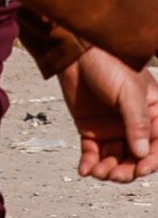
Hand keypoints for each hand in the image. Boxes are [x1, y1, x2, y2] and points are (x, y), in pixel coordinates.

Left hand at [62, 49, 157, 181]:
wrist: (76, 51)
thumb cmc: (109, 64)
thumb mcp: (129, 92)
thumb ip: (136, 122)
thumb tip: (141, 154)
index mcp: (153, 116)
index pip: (157, 146)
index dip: (151, 161)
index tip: (140, 169)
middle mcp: (134, 127)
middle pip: (136, 158)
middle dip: (127, 170)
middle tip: (115, 175)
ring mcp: (112, 129)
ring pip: (115, 159)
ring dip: (108, 170)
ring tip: (98, 173)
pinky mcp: (91, 130)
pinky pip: (92, 152)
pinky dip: (89, 163)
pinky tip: (85, 171)